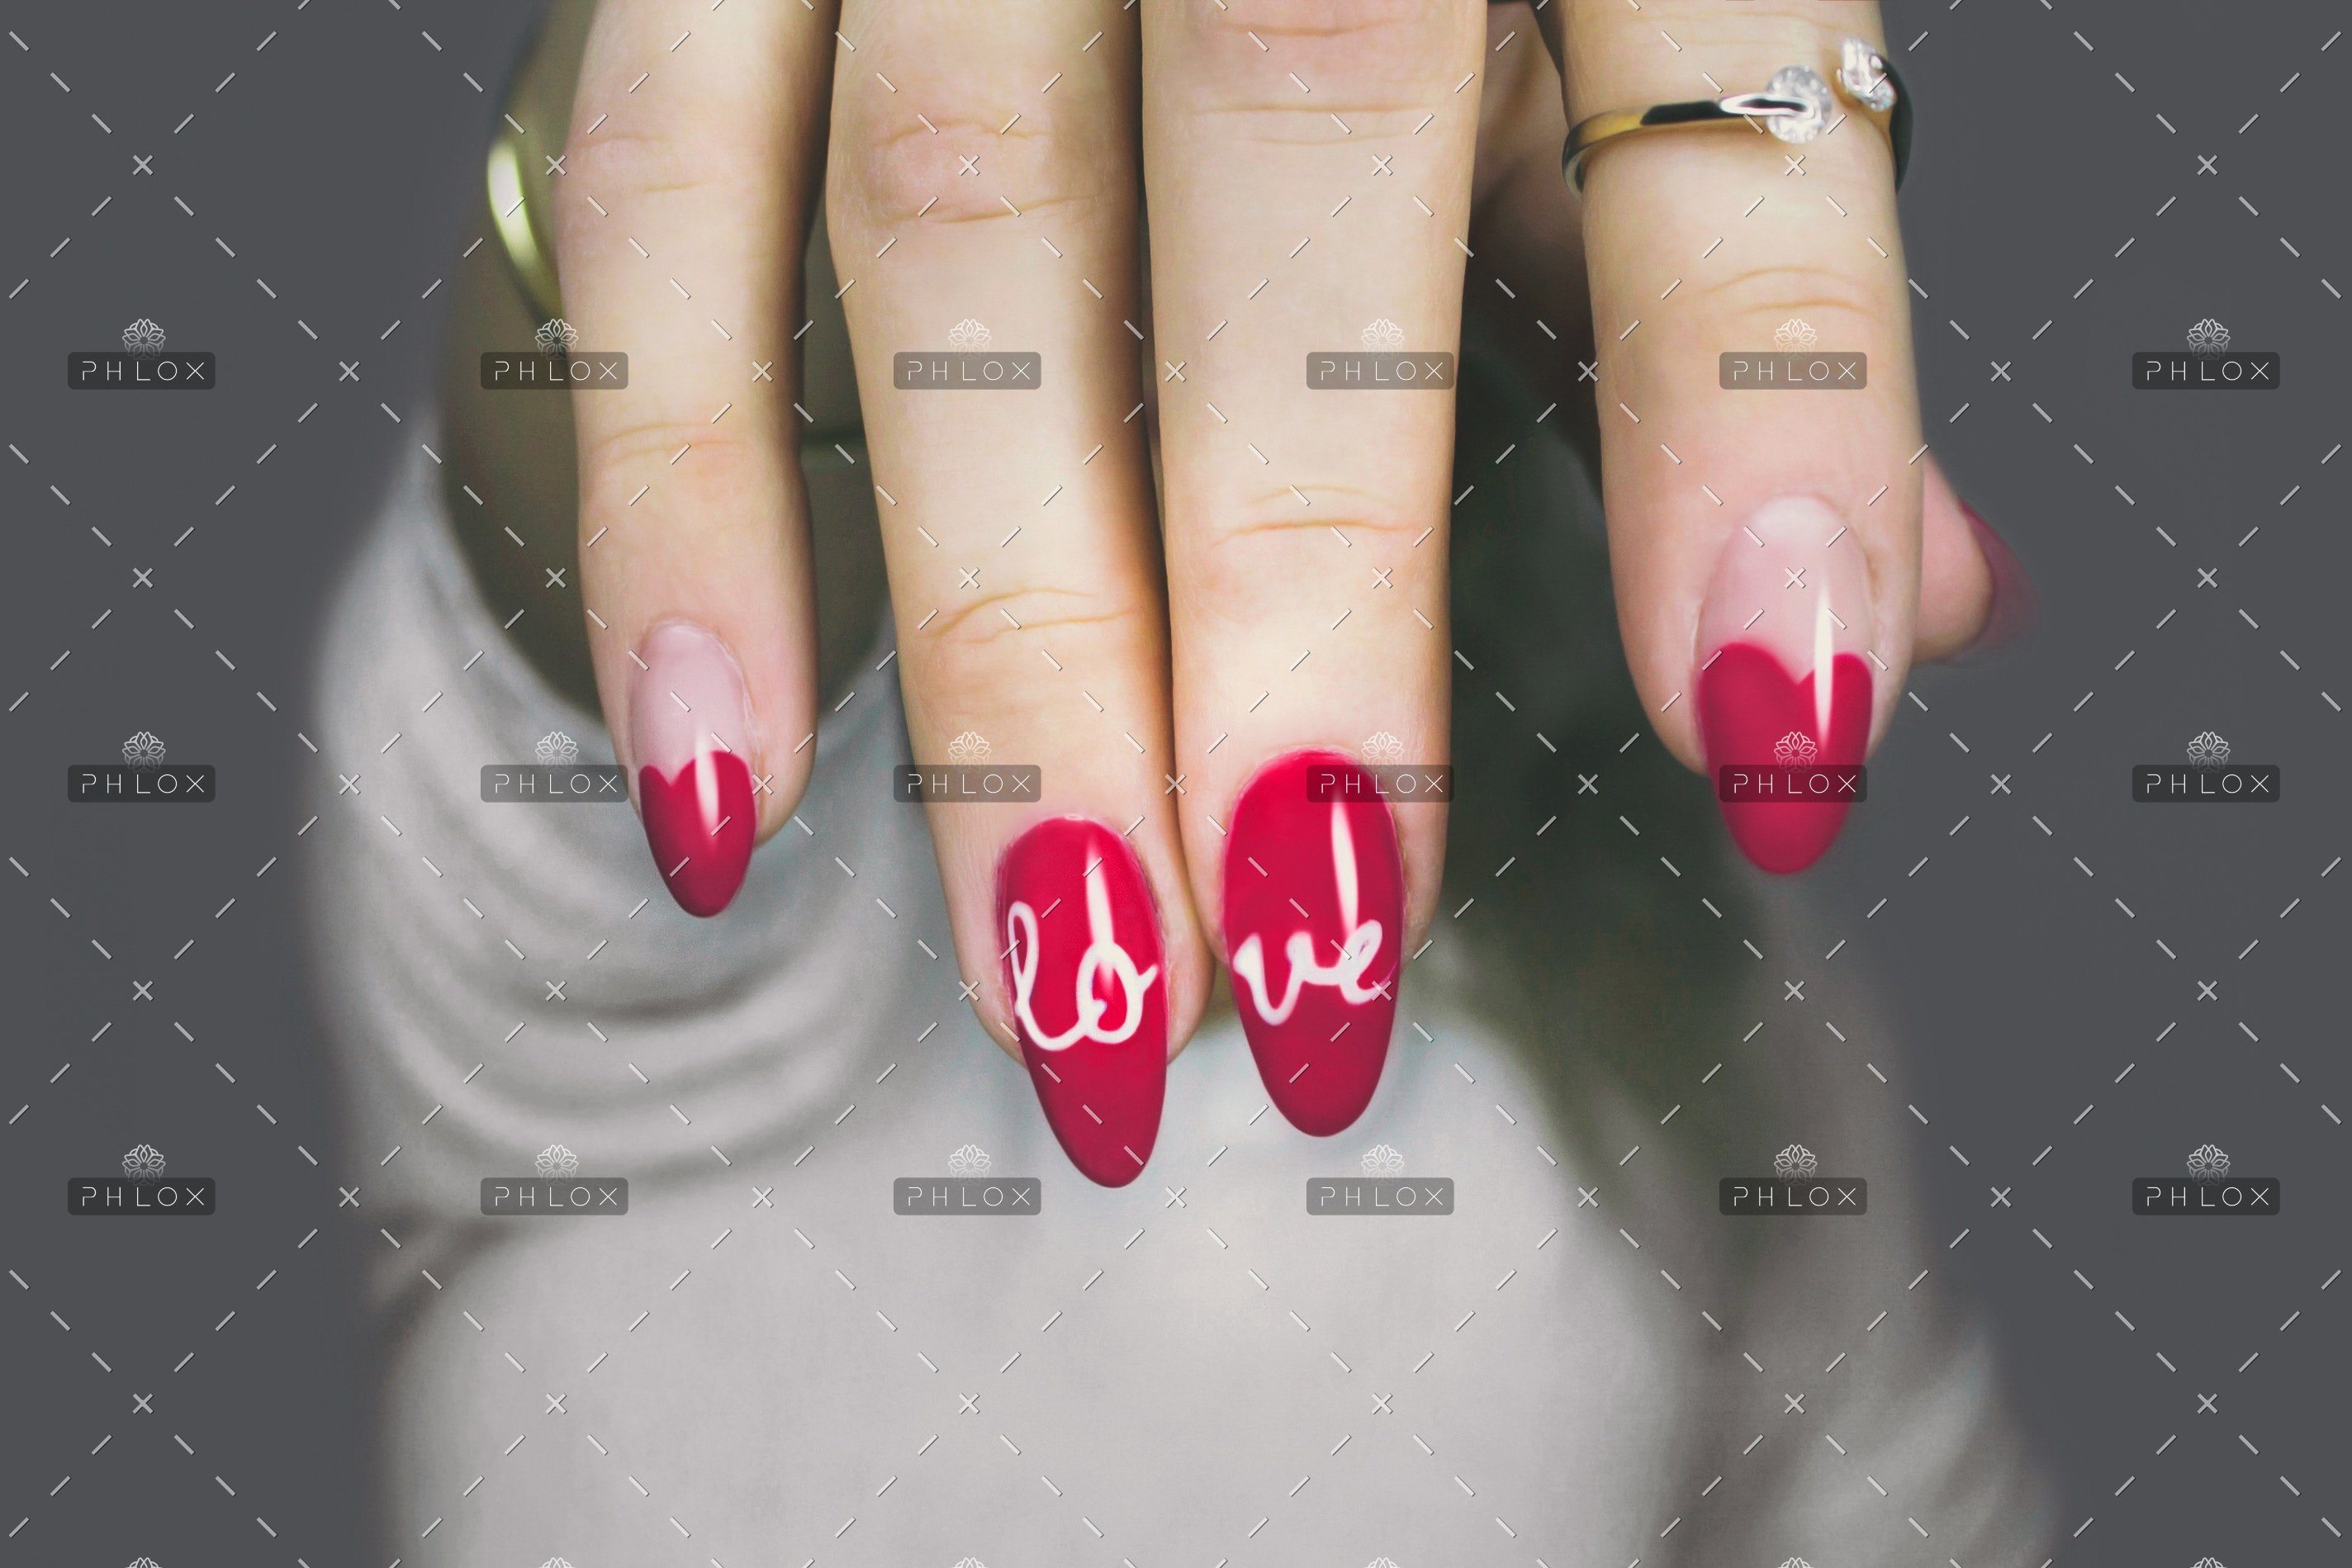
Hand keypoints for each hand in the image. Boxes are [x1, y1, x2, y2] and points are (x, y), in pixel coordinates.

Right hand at [546, 0, 2018, 1184]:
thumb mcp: (1624, 1)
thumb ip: (1730, 278)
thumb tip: (1910, 610)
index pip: (1716, 86)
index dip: (1758, 413)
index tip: (1776, 741)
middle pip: (1293, 142)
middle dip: (1299, 606)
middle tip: (1312, 975)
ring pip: (954, 218)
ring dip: (1003, 645)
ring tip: (1068, 977)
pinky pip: (657, 183)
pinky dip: (679, 493)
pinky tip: (721, 780)